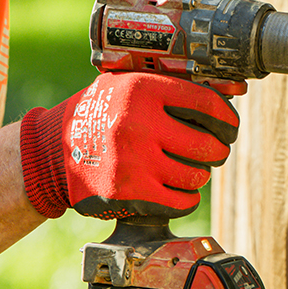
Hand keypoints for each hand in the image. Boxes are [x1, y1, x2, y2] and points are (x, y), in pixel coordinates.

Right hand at [20, 70, 242, 220]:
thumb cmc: (100, 114)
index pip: (205, 103)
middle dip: (215, 150)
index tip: (230, 125)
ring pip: (196, 176)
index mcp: (141, 91)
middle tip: (211, 150)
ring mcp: (134, 162)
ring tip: (188, 169)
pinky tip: (178, 190)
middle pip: (206, 144)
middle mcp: (138, 124)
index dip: (226, 117)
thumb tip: (233, 90)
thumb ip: (171, 86)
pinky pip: (181, 202)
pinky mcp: (130, 194)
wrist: (54, 152)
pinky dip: (186, 198)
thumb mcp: (127, 86)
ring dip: (198, 175)